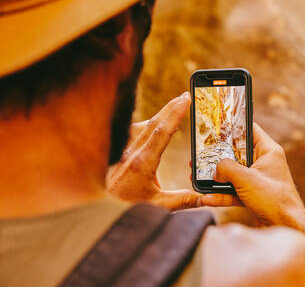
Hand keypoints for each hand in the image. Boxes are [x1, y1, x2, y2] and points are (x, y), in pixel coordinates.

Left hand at [107, 92, 203, 209]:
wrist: (95, 213)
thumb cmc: (125, 209)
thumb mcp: (157, 207)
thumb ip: (182, 200)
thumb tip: (204, 197)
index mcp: (142, 163)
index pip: (162, 131)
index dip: (175, 113)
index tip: (186, 99)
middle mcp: (131, 152)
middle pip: (154, 122)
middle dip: (171, 107)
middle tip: (185, 95)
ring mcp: (123, 151)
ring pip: (144, 125)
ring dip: (161, 114)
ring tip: (175, 105)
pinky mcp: (118, 153)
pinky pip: (135, 132)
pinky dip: (149, 124)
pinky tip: (155, 124)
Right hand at [200, 123, 304, 244]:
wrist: (286, 227)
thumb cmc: (274, 200)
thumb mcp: (246, 179)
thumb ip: (227, 168)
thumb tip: (215, 168)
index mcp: (268, 151)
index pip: (249, 130)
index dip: (233, 126)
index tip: (216, 126)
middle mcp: (264, 163)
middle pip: (236, 153)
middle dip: (218, 156)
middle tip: (201, 154)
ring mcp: (258, 180)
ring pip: (233, 174)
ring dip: (216, 178)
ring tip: (197, 176)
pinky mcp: (253, 195)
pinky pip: (233, 191)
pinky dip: (221, 195)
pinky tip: (207, 198)